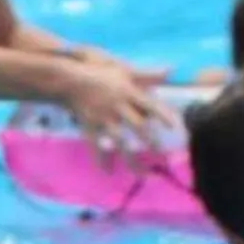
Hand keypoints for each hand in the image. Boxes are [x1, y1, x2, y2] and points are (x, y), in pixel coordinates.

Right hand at [58, 57, 174, 160]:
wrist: (69, 81)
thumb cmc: (99, 75)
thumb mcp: (125, 71)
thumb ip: (148, 74)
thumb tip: (171, 70)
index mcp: (128, 93)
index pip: (150, 105)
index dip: (162, 116)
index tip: (173, 127)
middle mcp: (117, 107)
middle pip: (137, 126)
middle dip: (149, 141)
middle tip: (161, 156)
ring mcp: (102, 118)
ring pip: (119, 140)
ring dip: (131, 157)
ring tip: (142, 173)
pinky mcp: (89, 126)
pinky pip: (96, 145)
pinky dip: (102, 159)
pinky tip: (108, 171)